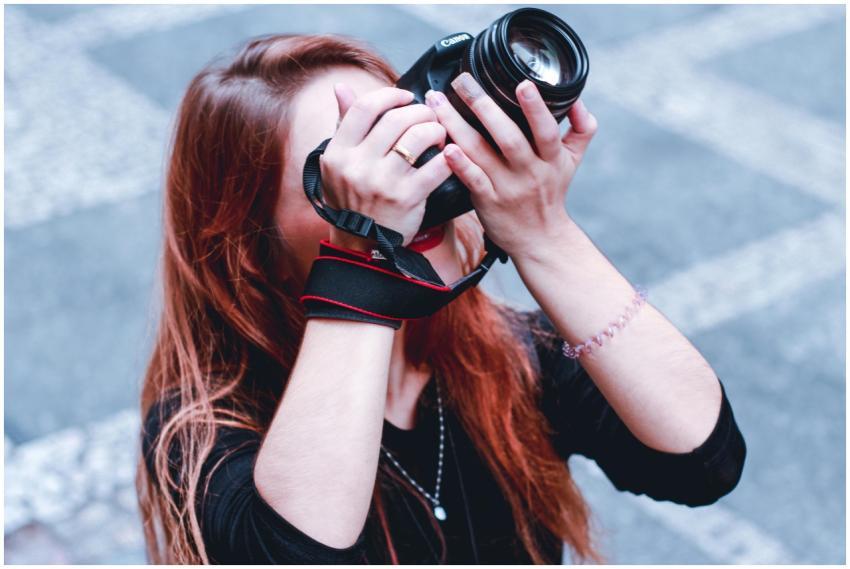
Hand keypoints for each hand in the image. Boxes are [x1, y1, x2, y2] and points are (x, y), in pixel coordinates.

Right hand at [321, 83, 451, 250]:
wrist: (362, 244)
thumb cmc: (354, 198)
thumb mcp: (339, 164)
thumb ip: (344, 124)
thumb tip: (341, 87)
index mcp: (338, 153)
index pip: (364, 108)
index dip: (389, 95)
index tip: (405, 97)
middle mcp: (357, 166)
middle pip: (396, 119)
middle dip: (420, 112)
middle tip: (429, 117)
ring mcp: (382, 183)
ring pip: (418, 137)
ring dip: (436, 130)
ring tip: (439, 134)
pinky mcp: (407, 199)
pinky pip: (437, 167)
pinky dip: (449, 157)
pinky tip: (450, 156)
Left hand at [424, 72, 597, 257]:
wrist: (540, 239)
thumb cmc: (552, 194)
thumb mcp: (573, 160)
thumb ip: (582, 127)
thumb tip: (576, 98)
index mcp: (551, 158)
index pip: (546, 130)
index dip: (536, 108)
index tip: (523, 84)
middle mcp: (529, 172)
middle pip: (509, 137)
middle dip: (484, 107)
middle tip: (464, 82)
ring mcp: (506, 187)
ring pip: (481, 152)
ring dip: (457, 125)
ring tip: (438, 103)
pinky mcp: (487, 201)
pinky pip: (471, 180)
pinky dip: (459, 164)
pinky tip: (445, 148)